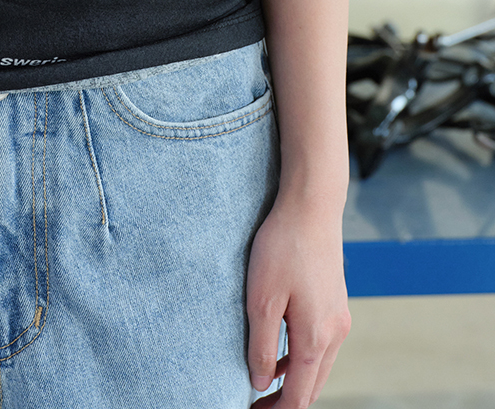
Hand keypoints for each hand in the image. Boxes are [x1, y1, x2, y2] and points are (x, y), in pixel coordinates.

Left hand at [245, 196, 350, 406]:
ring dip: (294, 382)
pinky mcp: (334, 303)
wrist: (312, 206)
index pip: (299, 396)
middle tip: (256, 405)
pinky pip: (320, 345)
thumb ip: (262, 345)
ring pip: (318, 367)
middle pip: (313, 387)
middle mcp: (334, 334)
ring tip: (264, 385)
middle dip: (286, 403)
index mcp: (316, 337)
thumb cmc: (283, 247)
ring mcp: (338, 318)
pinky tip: (280, 352)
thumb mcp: (262, 297)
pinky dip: (302, 360)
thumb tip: (261, 383)